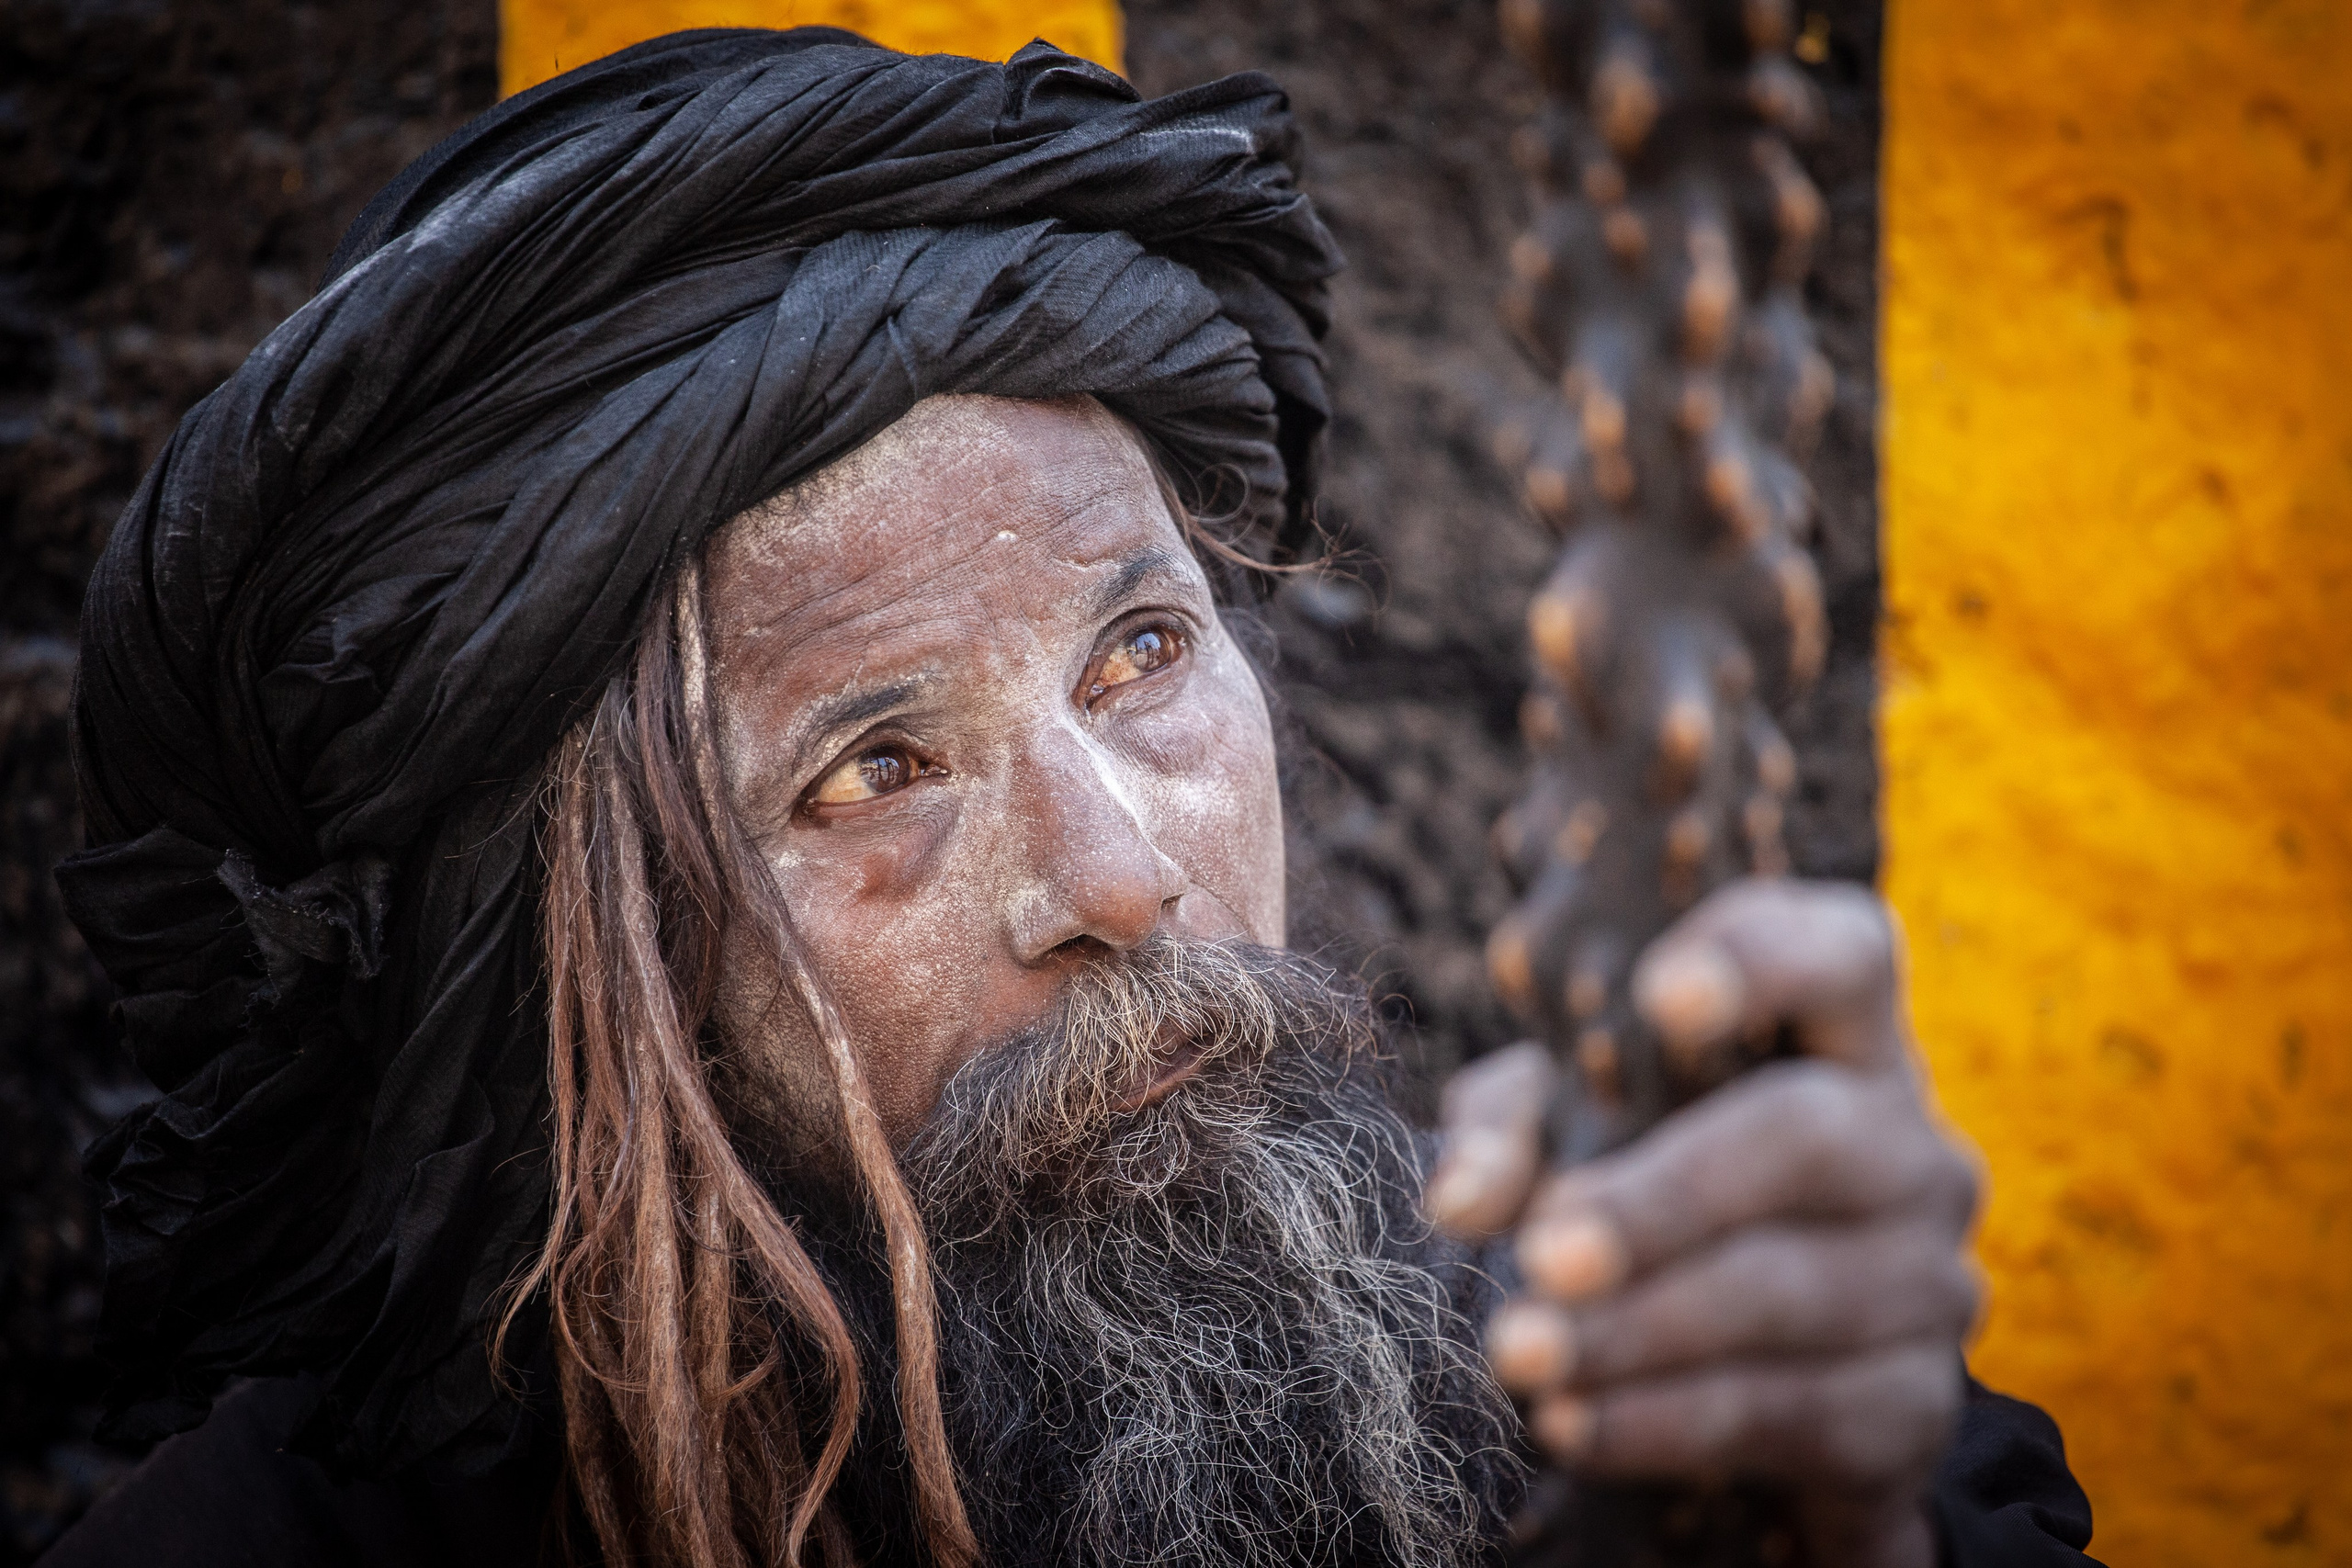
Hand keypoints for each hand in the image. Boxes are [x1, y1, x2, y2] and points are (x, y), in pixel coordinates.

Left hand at [1426, 879, 1979, 1567]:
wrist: (1740, 1371)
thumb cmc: (1641, 1187)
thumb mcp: (1562, 1129)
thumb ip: (1508, 1128)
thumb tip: (1462, 1197)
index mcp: (1835, 1039)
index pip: (1844, 953)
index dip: (1766, 957)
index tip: (1659, 996)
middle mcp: (1907, 1145)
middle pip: (1807, 1135)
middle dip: (1664, 1199)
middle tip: (1543, 1255)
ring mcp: (1927, 1278)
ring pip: (1796, 1291)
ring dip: (1644, 1331)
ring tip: (1525, 1357)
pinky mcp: (1916, 1404)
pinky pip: (1804, 1414)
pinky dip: (1674, 1424)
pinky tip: (1579, 1426)